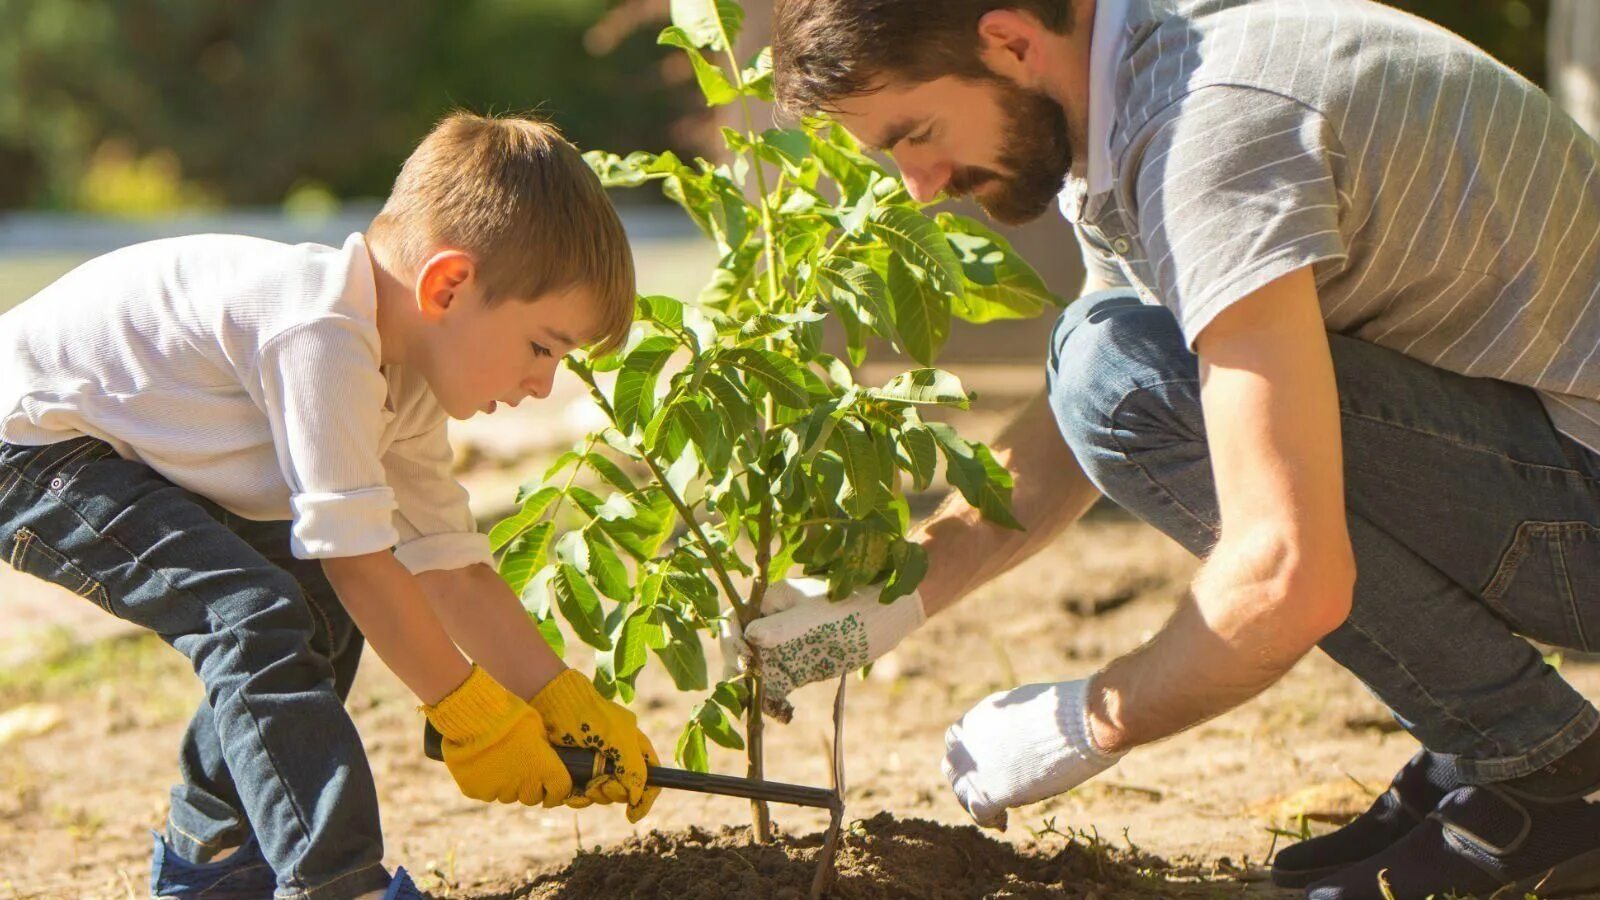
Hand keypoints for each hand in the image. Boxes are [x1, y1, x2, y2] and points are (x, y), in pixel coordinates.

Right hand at [422, 665, 573, 805]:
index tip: (552, 792)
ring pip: (506, 795)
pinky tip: (481, 763)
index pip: (560, 791)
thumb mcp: (536, 727)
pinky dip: (484, 783)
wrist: (474, 716)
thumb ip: (542, 748)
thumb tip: (543, 755)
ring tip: (498, 761)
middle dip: (529, 787)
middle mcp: (525, 785)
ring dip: (506, 784)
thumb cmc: (510, 715)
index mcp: (546, 768)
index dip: (557, 793)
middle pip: (532, 797)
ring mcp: (499, 791)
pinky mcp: (476, 791)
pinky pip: (484, 792)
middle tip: (522, 769)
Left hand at [531, 669, 660, 821]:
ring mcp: (594, 764)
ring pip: (601, 795)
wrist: (550, 702)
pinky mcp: (574, 770)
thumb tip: (635, 797)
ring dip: (594, 796)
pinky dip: (577, 797)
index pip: (650, 776)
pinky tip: (571, 792)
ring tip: (585, 786)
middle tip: (600, 785)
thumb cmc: (588, 714)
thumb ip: (634, 767)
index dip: (645, 796)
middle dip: (613, 793)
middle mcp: (616, 757)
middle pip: (624, 791)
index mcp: (633, 746)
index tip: (633, 812)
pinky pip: (580, 794)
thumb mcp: (618, 737)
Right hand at [729, 577, 926, 722]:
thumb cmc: (854, 606)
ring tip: (759, 707)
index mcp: (773, 600)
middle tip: (748, 688)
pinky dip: (772, 700)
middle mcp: (773, 623)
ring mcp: (785, 646)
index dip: (732, 640)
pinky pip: (775, 684)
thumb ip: (782, 627)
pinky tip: (781, 713)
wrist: (888, 616)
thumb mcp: (816, 617)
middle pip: (739, 647)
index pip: (736, 619)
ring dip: (752, 690)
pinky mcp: (798, 667)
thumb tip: (748, 635)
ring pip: (754, 670)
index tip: (745, 659)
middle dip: (738, 669)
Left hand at [942, 677, 1123, 829]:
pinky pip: (979, 814)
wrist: (1078, 724)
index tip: (990, 766)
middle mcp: (968, 743)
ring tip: (998, 812)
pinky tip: (1003, 823)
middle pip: (955, 768)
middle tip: (993, 792)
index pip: (959, 743)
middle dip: (971, 780)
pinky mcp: (988, 794)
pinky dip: (989, 821)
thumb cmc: (1065, 710)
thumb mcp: (1025, 704)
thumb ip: (1010, 721)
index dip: (972, 758)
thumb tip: (1015, 733)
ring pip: (962, 792)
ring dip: (976, 802)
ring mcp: (975, 769)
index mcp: (978, 718)